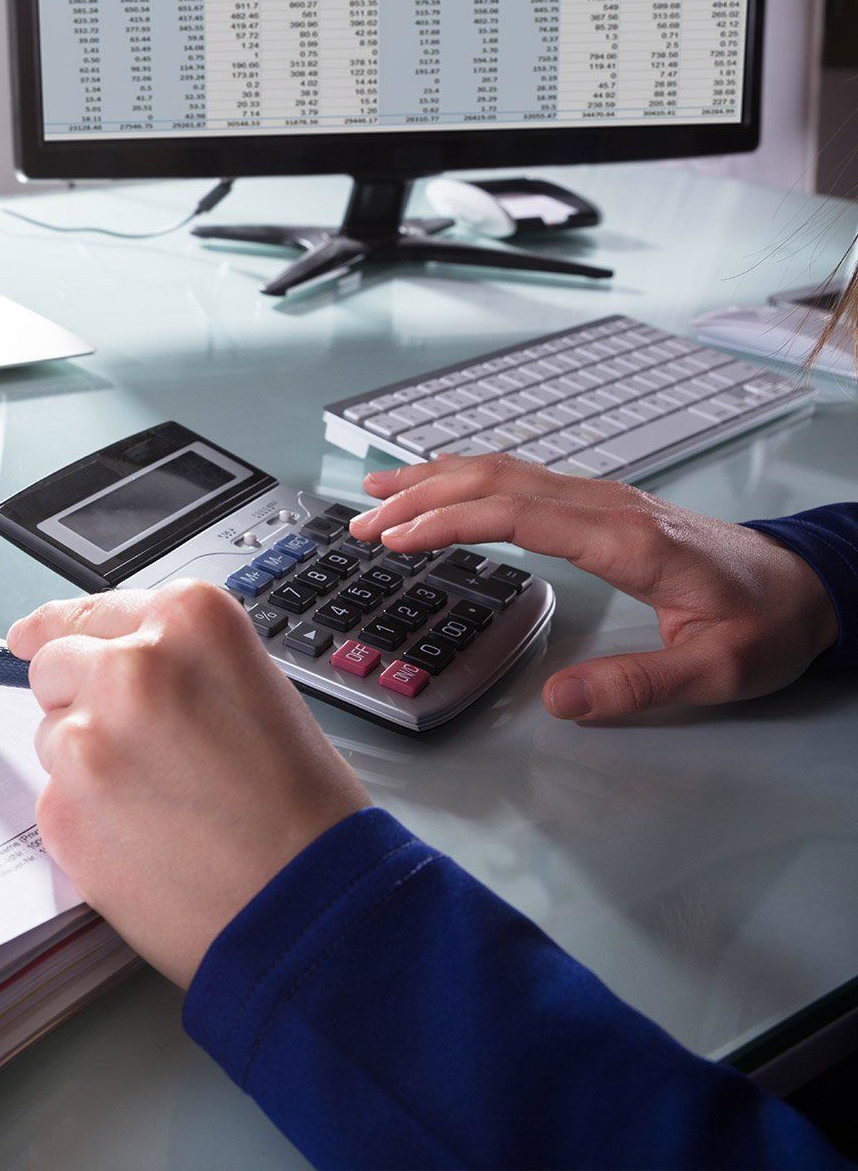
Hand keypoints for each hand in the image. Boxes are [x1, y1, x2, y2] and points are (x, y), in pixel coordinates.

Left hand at [7, 582, 367, 986]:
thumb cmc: (302, 807)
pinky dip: (86, 819)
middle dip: (80, 698)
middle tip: (137, 749)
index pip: (93, 610)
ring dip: (87, 762)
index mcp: (188, 623)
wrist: (309, 905)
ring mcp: (89, 738)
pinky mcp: (62, 808)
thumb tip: (107, 660)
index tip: (35, 635)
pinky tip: (145, 841)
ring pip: (52, 736)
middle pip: (56, 665)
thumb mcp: (253, 689)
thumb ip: (178, 664)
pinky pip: (54, 798)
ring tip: (162, 803)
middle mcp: (131, 667)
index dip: (66, 630)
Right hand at [351, 454, 837, 721]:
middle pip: (498, 482)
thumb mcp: (716, 671)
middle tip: (361, 523)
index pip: (518, 515)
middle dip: (422, 497)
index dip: (449, 522)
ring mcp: (604, 499)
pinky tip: (442, 485)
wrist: (811, 585)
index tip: (395, 538)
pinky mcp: (602, 506)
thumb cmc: (767, 625)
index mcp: (626, 540)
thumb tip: (558, 700)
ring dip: (437, 478)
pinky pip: (522, 478)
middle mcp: (608, 506)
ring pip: (506, 471)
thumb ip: (637, 686)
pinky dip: (469, 478)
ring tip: (377, 492)